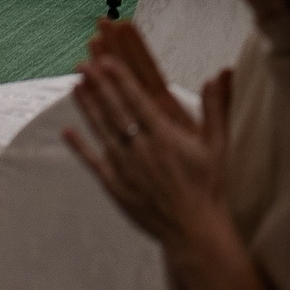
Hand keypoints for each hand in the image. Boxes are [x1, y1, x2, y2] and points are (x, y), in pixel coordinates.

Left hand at [64, 20, 247, 273]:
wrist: (193, 229)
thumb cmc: (208, 186)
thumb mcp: (218, 144)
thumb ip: (216, 107)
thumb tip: (220, 74)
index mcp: (165, 137)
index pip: (137, 100)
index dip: (120, 79)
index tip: (106, 60)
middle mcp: (142, 150)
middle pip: (115, 111)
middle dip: (98, 85)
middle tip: (82, 64)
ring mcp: (125, 169)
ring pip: (101, 132)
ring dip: (87, 108)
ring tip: (75, 85)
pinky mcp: (116, 187)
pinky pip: (93, 163)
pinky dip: (80, 146)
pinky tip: (68, 130)